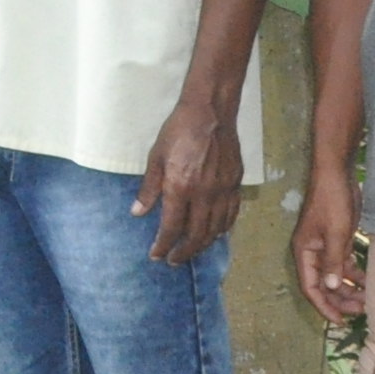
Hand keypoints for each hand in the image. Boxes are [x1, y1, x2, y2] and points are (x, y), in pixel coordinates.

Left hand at [132, 98, 243, 266]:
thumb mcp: (155, 158)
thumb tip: (138, 213)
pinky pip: (231, 216)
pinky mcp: (236, 185)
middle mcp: (204, 195)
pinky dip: (223, 229)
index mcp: (180, 187)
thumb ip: (149, 189)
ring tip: (191, 250)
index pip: (171, 227)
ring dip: (203, 245)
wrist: (210, 113)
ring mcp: (223, 191)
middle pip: (196, 235)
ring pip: (216, 230)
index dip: (163, 245)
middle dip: (183, 252)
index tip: (156, 255)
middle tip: (173, 260)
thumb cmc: (177, 132)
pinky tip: (215, 234)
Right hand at [292, 167, 366, 322]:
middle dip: (340, 300)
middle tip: (362, 311)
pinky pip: (343, 264)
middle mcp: (312, 253)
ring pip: (335, 276)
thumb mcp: (336, 233)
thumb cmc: (333, 202)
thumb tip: (331, 288)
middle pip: (323, 285)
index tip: (340, 321)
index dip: (324, 306)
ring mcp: (324, 247)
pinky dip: (354, 275)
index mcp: (304, 252)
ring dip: (349, 289)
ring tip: (369, 300)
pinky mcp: (337, 240)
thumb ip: (333, 261)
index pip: (310, 287)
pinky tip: (369, 282)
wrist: (337, 174)